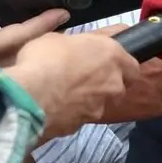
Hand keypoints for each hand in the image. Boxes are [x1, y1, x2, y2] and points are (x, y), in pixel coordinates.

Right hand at [0, 0, 68, 61]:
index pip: (18, 36)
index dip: (42, 24)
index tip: (62, 13)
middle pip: (20, 54)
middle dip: (41, 40)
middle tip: (61, 25)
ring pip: (9, 61)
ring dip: (27, 47)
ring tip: (43, 31)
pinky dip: (8, 54)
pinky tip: (12, 43)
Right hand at [6, 32, 140, 141]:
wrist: (28, 96)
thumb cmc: (44, 58)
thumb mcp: (59, 37)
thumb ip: (78, 44)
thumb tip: (80, 46)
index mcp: (112, 56)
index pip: (132, 66)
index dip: (121, 66)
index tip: (107, 64)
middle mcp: (112, 83)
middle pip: (118, 88)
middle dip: (105, 85)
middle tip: (84, 79)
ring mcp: (98, 107)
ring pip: (99, 105)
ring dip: (87, 100)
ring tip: (64, 94)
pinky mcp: (80, 126)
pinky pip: (79, 117)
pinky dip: (70, 113)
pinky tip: (53, 107)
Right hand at [96, 24, 161, 121]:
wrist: (73, 94)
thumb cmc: (91, 65)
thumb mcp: (109, 38)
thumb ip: (129, 33)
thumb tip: (137, 30)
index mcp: (160, 69)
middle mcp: (161, 89)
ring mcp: (154, 104)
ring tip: (155, 75)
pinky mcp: (143, 116)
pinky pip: (161, 105)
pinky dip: (157, 97)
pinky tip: (144, 89)